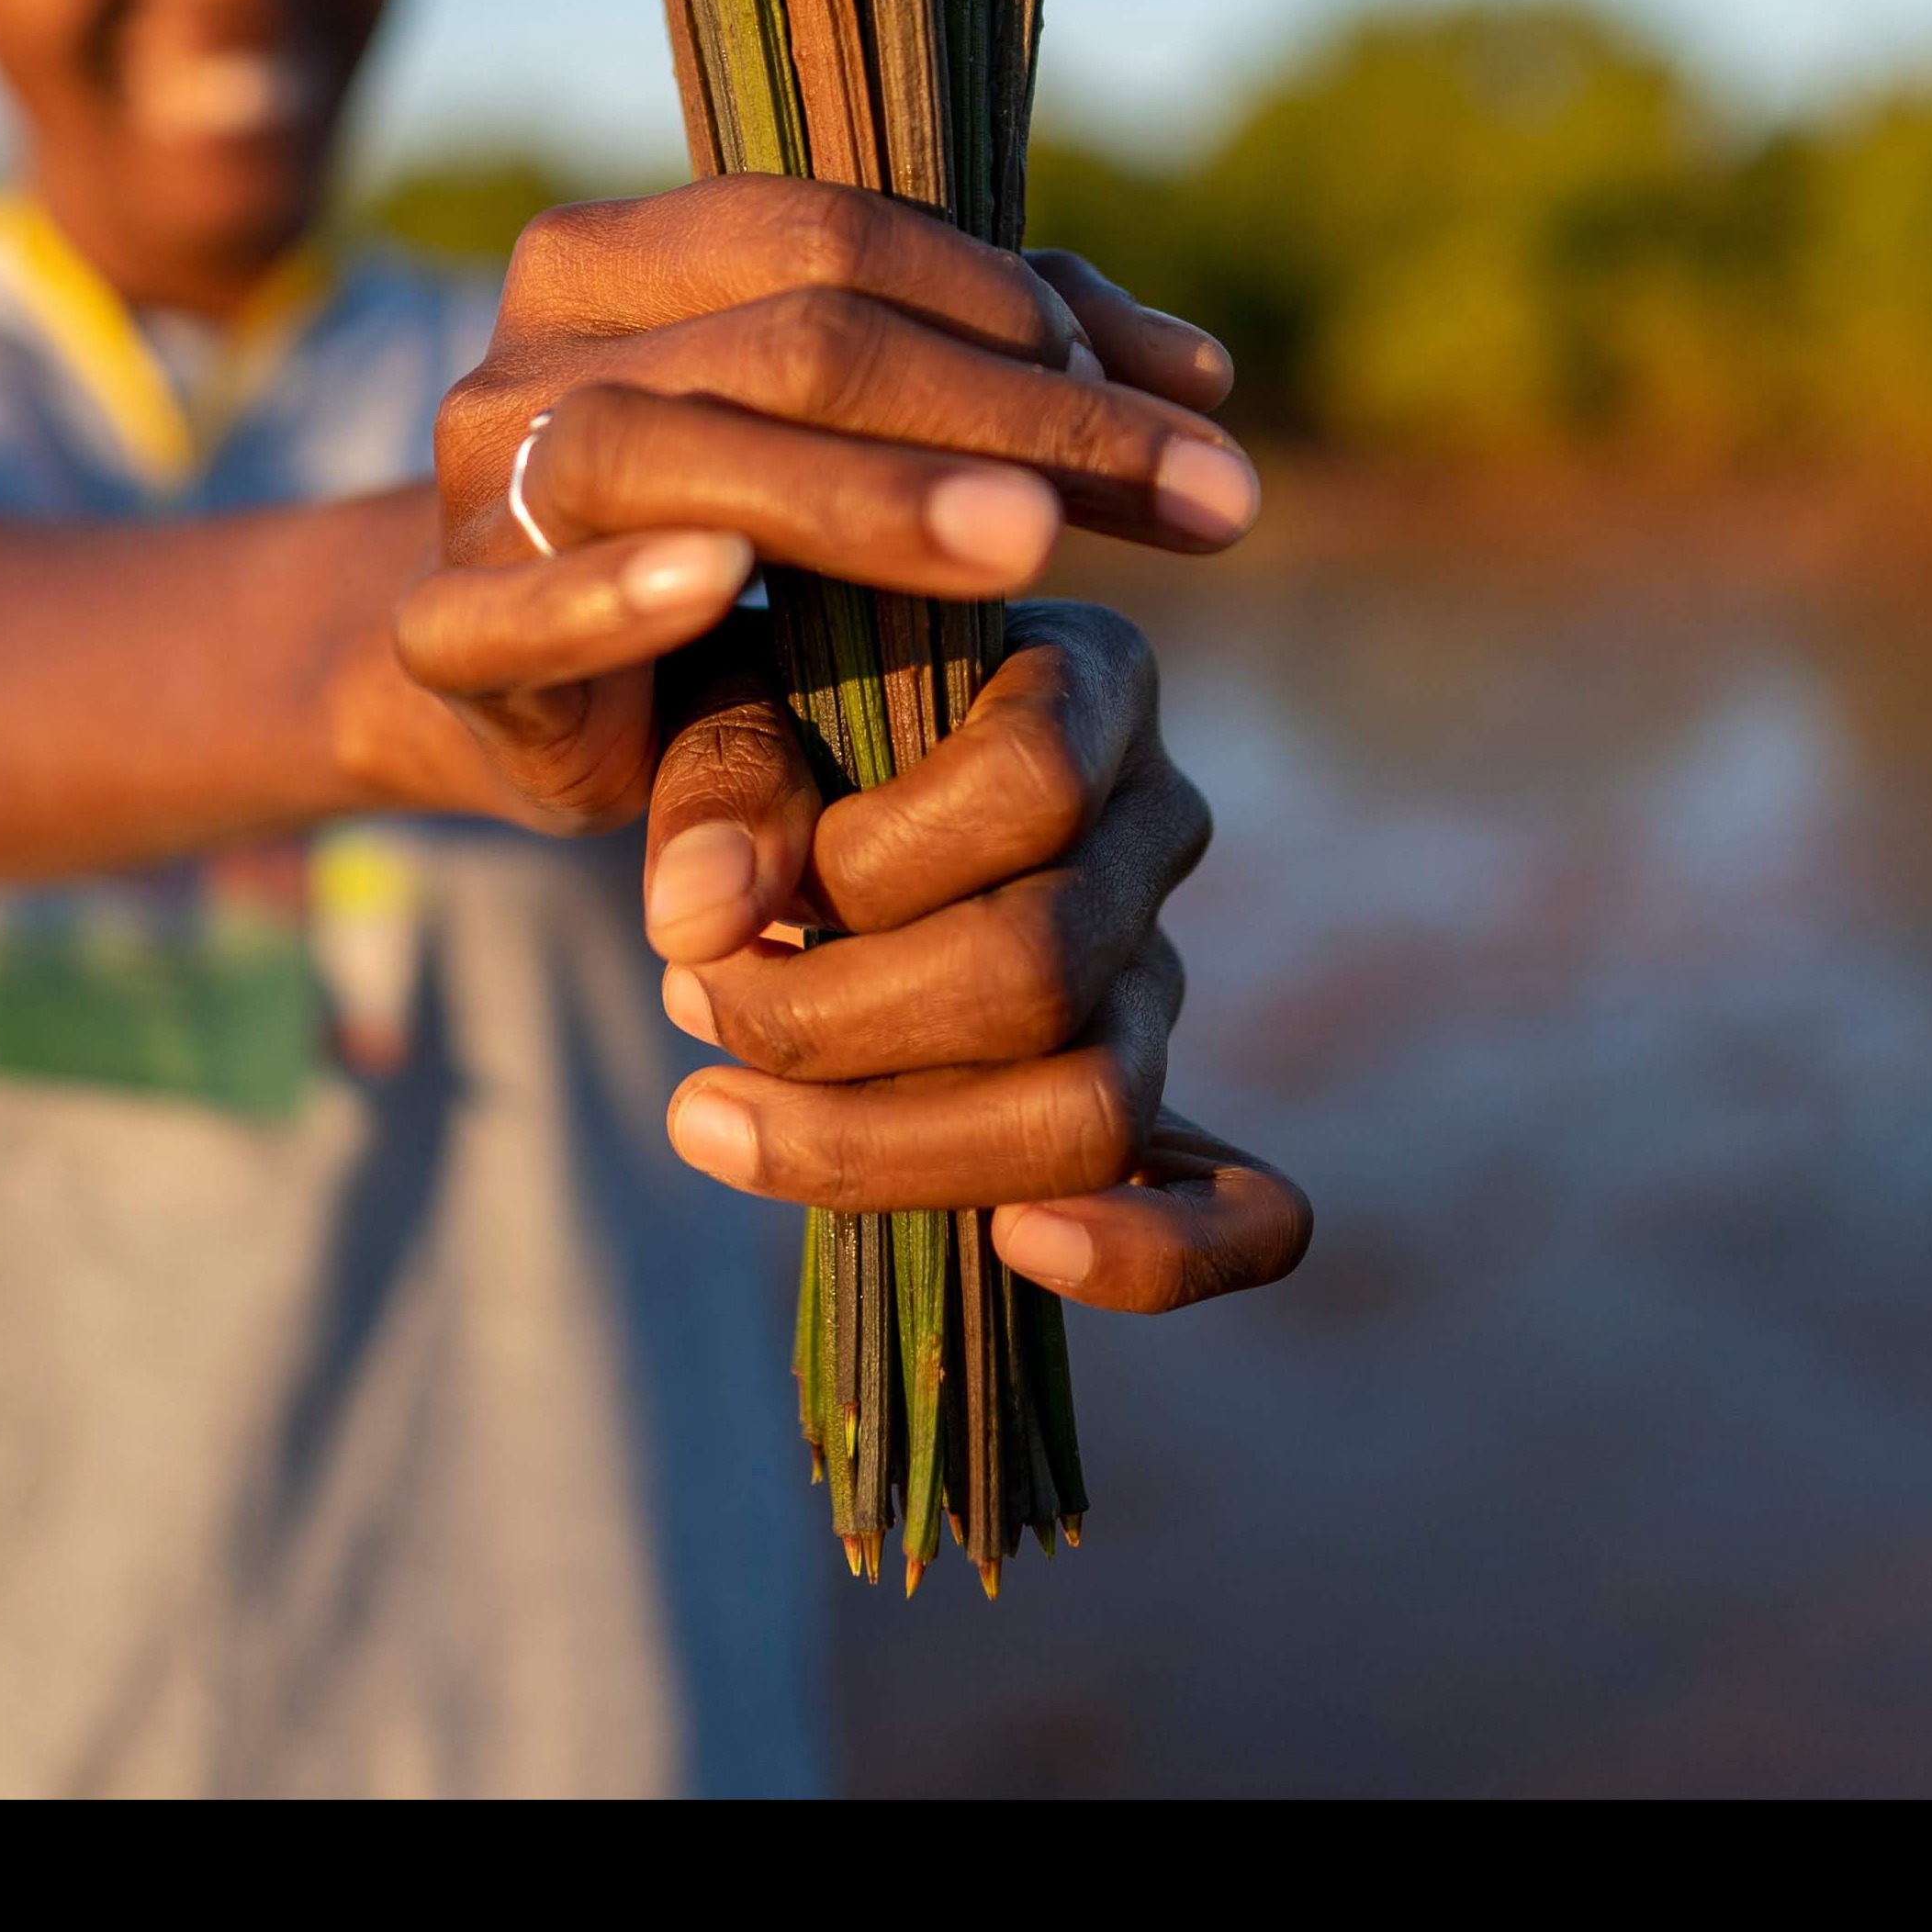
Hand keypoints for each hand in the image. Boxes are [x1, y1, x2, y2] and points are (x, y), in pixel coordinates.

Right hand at [391, 188, 1254, 834]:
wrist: (521, 687)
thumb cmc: (720, 530)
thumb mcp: (854, 439)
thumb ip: (1007, 370)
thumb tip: (1203, 375)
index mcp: (624, 253)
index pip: (838, 236)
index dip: (1021, 307)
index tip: (1198, 406)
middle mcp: (538, 342)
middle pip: (794, 343)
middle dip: (1015, 416)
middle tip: (1204, 494)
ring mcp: (477, 483)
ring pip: (670, 454)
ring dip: (863, 495)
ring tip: (1031, 541)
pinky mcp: (445, 631)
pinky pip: (517, 609)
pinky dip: (615, 592)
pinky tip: (720, 585)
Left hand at [637, 597, 1311, 1315]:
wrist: (805, 775)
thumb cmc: (777, 716)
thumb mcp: (725, 695)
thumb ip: (718, 785)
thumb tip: (699, 920)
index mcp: (1091, 679)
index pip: (1032, 785)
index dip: (870, 860)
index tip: (743, 880)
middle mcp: (1157, 818)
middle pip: (1042, 973)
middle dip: (831, 1022)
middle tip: (691, 1005)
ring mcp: (1162, 970)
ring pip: (1093, 1109)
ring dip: (887, 1148)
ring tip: (716, 1118)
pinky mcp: (1156, 1098)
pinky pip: (1241, 1209)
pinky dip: (1152, 1253)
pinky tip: (1022, 1250)